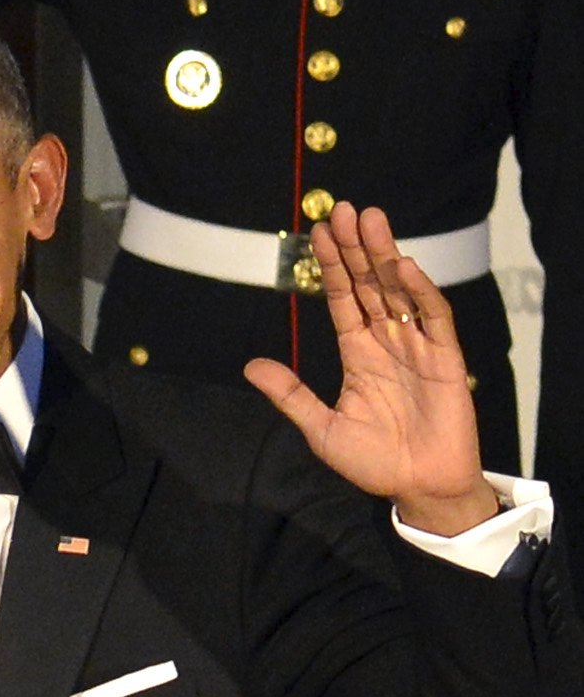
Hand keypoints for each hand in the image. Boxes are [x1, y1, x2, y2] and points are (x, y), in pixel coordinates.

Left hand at [244, 205, 500, 536]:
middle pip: (370, 284)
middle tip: (343, 209)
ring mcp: (417, 346)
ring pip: (399, 290)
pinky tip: (403, 266)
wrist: (418, 486)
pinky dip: (420, 292)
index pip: (343, 298)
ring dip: (385, 255)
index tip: (319, 232)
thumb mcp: (321, 427)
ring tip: (370, 220)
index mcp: (357, 353)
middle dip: (356, 248)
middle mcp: (387, 342)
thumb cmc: (373, 460)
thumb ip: (290, 395)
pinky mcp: (446, 359)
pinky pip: (434, 319)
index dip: (332, 266)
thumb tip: (250, 365)